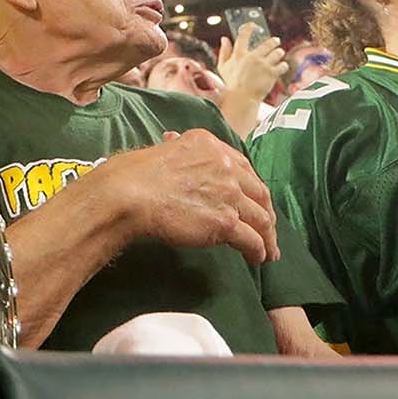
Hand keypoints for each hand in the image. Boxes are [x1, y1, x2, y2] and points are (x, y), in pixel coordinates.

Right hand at [91, 130, 279, 266]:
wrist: (129, 194)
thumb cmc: (136, 173)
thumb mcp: (163, 149)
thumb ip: (177, 147)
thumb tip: (173, 140)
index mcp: (211, 147)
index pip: (245, 168)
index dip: (253, 188)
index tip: (255, 201)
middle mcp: (226, 167)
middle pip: (259, 193)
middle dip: (267, 214)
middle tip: (268, 229)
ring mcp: (228, 194)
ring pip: (261, 219)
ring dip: (268, 237)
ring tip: (268, 251)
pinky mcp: (226, 221)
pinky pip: (252, 239)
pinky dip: (258, 251)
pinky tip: (257, 258)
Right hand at [217, 24, 287, 99]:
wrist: (241, 98)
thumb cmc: (231, 84)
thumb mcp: (222, 67)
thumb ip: (224, 51)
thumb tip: (224, 39)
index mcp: (239, 54)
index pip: (244, 36)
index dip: (249, 28)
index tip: (253, 25)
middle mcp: (252, 57)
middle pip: (267, 44)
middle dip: (273, 42)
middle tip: (276, 41)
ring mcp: (263, 65)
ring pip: (277, 53)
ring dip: (279, 52)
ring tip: (279, 53)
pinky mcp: (272, 73)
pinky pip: (282, 65)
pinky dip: (283, 65)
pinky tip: (282, 66)